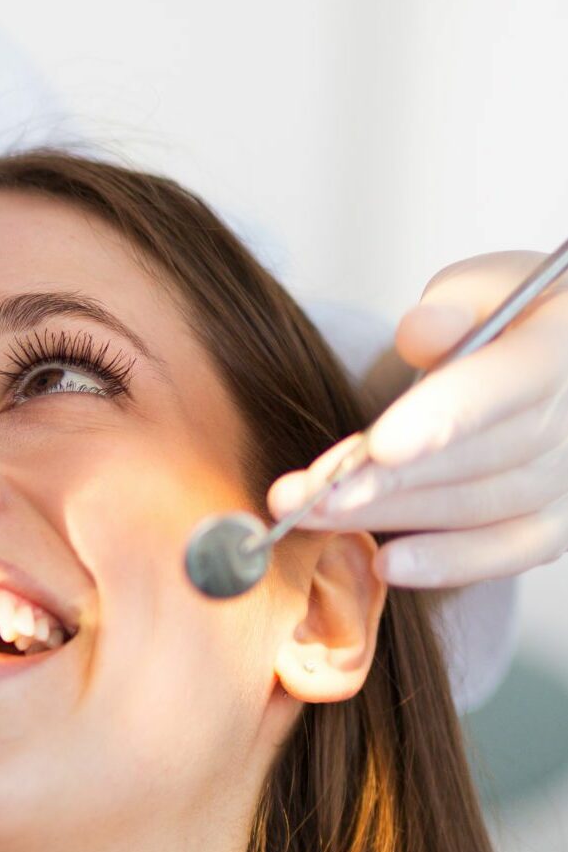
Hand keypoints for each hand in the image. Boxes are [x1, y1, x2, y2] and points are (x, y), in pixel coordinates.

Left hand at [275, 250, 567, 587]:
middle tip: (310, 494)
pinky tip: (386, 564)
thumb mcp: (478, 288)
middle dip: (388, 480)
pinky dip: (450, 562)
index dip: (443, 418)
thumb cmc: (497, 316)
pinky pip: (511, 549)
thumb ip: (449, 308)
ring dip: (393, 516)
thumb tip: (422, 331)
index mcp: (561, 347)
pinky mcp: (558, 517)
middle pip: (482, 456)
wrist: (538, 351)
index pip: (505, 386)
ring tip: (313, 516)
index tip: (379, 448)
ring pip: (483, 505)